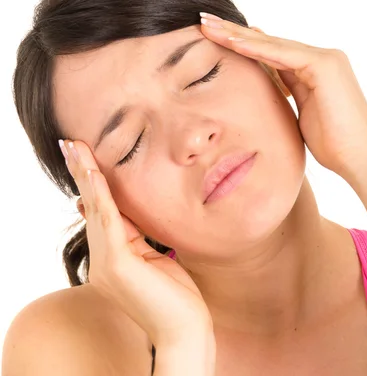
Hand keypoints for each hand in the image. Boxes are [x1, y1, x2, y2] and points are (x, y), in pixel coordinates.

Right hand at [60, 139, 213, 346]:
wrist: (186, 332)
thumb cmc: (178, 297)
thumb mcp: (156, 256)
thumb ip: (140, 234)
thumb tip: (129, 211)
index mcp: (110, 259)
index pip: (99, 214)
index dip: (90, 184)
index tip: (82, 158)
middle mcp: (101, 261)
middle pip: (91, 207)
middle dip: (81, 173)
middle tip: (70, 144)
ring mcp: (105, 265)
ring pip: (95, 210)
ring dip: (86, 175)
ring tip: (76, 149)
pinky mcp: (116, 265)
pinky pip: (108, 222)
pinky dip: (101, 195)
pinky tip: (95, 174)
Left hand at [199, 12, 366, 180]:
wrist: (358, 158)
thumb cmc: (332, 144)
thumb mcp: (300, 112)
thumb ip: (287, 92)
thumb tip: (266, 84)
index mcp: (314, 68)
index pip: (271, 51)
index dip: (242, 43)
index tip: (215, 37)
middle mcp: (320, 57)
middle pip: (268, 42)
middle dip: (234, 32)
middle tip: (204, 22)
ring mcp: (324, 57)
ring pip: (271, 44)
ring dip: (237, 35)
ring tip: (208, 26)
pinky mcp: (323, 64)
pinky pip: (281, 54)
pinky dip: (255, 48)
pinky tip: (231, 41)